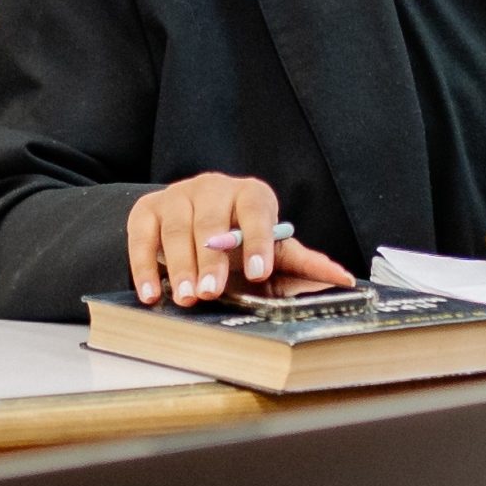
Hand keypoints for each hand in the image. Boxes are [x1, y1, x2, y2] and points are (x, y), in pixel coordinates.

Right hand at [126, 173, 353, 306]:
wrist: (192, 220)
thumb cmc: (239, 239)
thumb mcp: (270, 247)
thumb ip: (303, 262)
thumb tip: (343, 279)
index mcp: (252, 195)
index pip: (256, 210)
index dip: (257, 240)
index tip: (258, 273)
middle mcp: (214, 188)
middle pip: (212, 221)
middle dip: (212, 260)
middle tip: (212, 293)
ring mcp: (178, 196)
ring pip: (178, 229)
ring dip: (180, 266)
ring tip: (186, 298)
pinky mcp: (146, 210)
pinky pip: (141, 237)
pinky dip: (144, 267)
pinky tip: (152, 294)